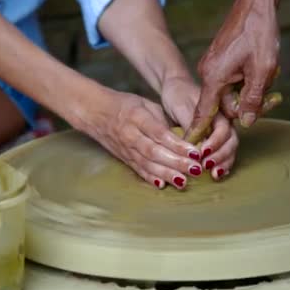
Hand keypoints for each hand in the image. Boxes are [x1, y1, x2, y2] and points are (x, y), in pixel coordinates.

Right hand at [80, 89, 203, 189]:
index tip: (194, 152)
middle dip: (176, 163)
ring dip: (166, 174)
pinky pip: (138, 170)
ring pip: (147, 164)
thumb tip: (184, 137)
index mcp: (137, 117)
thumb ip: (162, 120)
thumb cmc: (124, 105)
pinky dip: (150, 178)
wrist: (94, 112)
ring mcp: (126, 149)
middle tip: (195, 169)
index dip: (177, 145)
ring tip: (184, 182)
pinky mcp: (124, 159)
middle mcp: (130, 135)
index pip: (160, 133)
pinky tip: (163, 185)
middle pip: (155, 152)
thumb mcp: (145, 103)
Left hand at [161, 77, 238, 179]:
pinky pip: (223, 153)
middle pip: (231, 142)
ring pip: (229, 149)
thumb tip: (192, 146)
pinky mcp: (214, 139)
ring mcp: (221, 132)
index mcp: (219, 112)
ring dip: (223, 163)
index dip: (215, 143)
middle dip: (221, 156)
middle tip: (207, 166)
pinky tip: (216, 175)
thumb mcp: (183, 108)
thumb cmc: (179, 95)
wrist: (175, 88)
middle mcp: (224, 122)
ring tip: (214, 175)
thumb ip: (191, 125)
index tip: (203, 152)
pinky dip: (221, 164)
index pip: (224, 130)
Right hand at [184, 0, 289, 142]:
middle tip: (272, 97)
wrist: (257, 5)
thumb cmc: (258, 33)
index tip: (191, 146)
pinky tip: (262, 69)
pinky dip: (247, 80)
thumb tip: (246, 122)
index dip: (199, 131)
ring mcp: (213, 66)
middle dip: (247, 103)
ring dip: (251, 90)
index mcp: (214, 78)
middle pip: (225, 104)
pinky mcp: (220, 61)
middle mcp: (209, 73)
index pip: (204, 112)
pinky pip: (232, 80)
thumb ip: (252, 100)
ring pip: (231, 92)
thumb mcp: (262, 71)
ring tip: (270, 74)